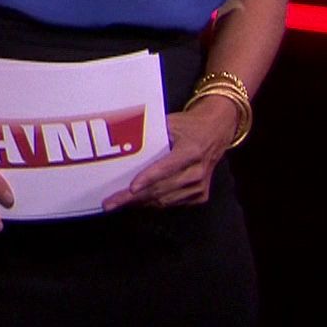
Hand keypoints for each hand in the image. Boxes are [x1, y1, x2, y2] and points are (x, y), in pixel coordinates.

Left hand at [102, 101, 236, 210]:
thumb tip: (120, 139)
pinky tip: (136, 201)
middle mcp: (198, 171)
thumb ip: (149, 133)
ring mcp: (200, 186)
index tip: (131, 188)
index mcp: (191, 150)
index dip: (148, 178)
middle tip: (110, 203)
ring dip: (139, 203)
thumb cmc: (189, 125)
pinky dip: (153, 203)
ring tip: (117, 203)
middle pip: (161, 188)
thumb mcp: (171, 122)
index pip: (167, 167)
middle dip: (133, 198)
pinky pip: (172, 203)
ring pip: (165, 200)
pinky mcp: (200, 195)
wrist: (216, 132)